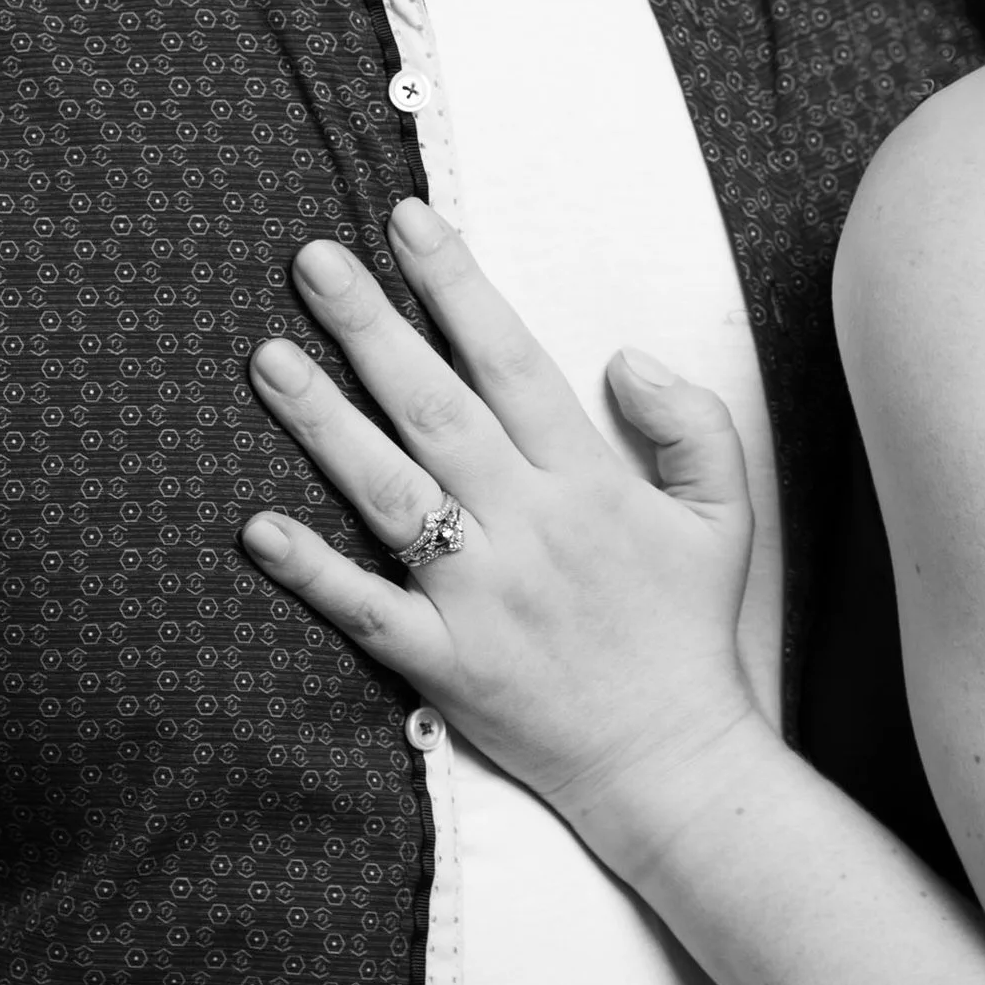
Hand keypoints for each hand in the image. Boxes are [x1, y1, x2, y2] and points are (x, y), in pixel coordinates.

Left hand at [241, 200, 763, 869]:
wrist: (674, 764)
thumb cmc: (689, 631)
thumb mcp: (726, 514)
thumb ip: (690, 424)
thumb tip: (625, 356)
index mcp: (588, 483)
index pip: (512, 361)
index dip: (459, 286)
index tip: (409, 220)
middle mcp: (528, 530)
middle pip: (435, 409)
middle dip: (372, 327)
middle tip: (311, 259)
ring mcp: (481, 599)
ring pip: (389, 495)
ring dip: (324, 424)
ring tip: (267, 357)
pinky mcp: (445, 666)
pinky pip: (367, 611)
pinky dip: (313, 572)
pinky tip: (258, 528)